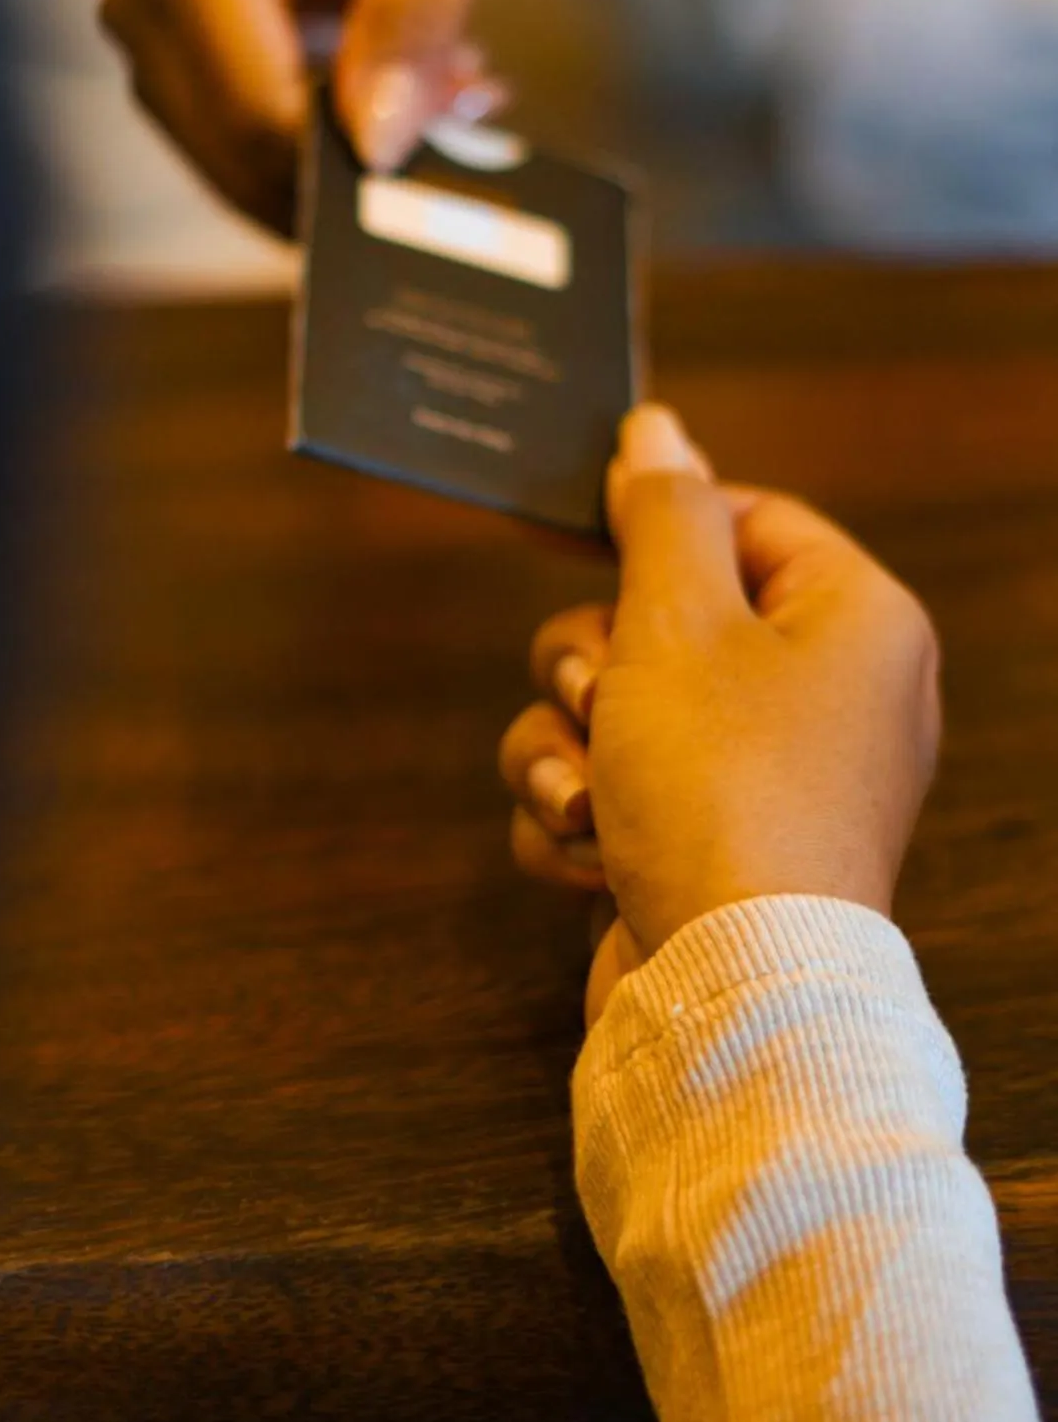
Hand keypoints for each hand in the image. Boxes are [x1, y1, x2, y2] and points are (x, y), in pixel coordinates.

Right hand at [99, 0, 505, 233]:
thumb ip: (407, 26)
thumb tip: (376, 149)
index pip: (254, 110)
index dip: (344, 156)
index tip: (439, 155)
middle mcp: (140, 8)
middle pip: (241, 155)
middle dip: (351, 161)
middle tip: (459, 118)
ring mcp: (148, 58)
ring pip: (245, 178)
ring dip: (346, 166)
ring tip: (437, 103)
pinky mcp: (174, 95)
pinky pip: (247, 170)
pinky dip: (327, 164)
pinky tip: (392, 113)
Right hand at [499, 406, 940, 1024]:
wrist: (732, 994)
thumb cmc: (721, 790)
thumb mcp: (679, 623)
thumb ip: (661, 514)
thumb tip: (656, 427)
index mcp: (853, 621)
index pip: (747, 519)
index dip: (656, 524)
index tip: (581, 536)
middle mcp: (824, 696)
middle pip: (663, 616)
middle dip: (594, 663)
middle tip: (601, 700)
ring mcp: (766, 780)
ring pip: (614, 709)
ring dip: (568, 749)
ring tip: (589, 801)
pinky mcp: (707, 849)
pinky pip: (612, 792)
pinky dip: (581, 818)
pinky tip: (589, 858)